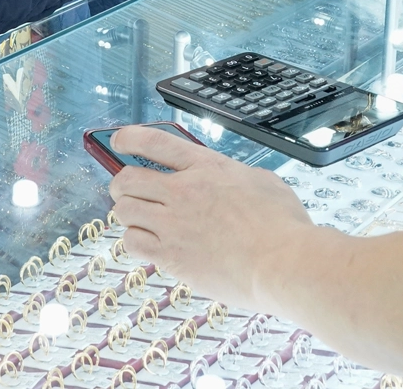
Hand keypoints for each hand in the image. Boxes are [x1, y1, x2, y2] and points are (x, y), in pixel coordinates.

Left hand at [108, 125, 312, 311]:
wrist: (282, 263)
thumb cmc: (283, 225)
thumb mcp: (262, 182)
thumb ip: (236, 177)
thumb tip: (230, 180)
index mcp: (206, 167)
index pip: (154, 142)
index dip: (129, 138)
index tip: (119, 141)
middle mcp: (183, 191)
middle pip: (128, 178)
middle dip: (122, 184)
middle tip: (128, 192)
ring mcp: (174, 224)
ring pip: (124, 211)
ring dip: (129, 213)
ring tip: (140, 220)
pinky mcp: (171, 256)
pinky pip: (133, 242)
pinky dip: (135, 241)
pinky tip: (149, 244)